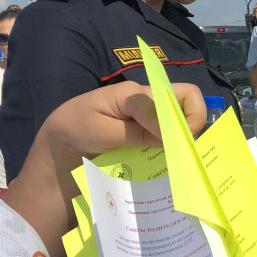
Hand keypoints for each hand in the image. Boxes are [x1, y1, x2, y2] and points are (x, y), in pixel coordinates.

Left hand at [40, 81, 206, 159]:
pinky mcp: (151, 129)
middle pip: (187, 99)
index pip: (168, 102)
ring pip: (184, 116)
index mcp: (133, 94)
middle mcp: (147, 100)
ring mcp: (152, 114)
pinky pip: (173, 132)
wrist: (61, 141)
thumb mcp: (101, 132)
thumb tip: (169, 138)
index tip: (174, 148)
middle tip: (186, 148)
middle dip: (194, 121)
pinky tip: (171, 161)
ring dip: (186, 136)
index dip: (177, 124)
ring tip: (181, 158)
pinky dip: (177, 145)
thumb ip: (136, 133)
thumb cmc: (75, 129)